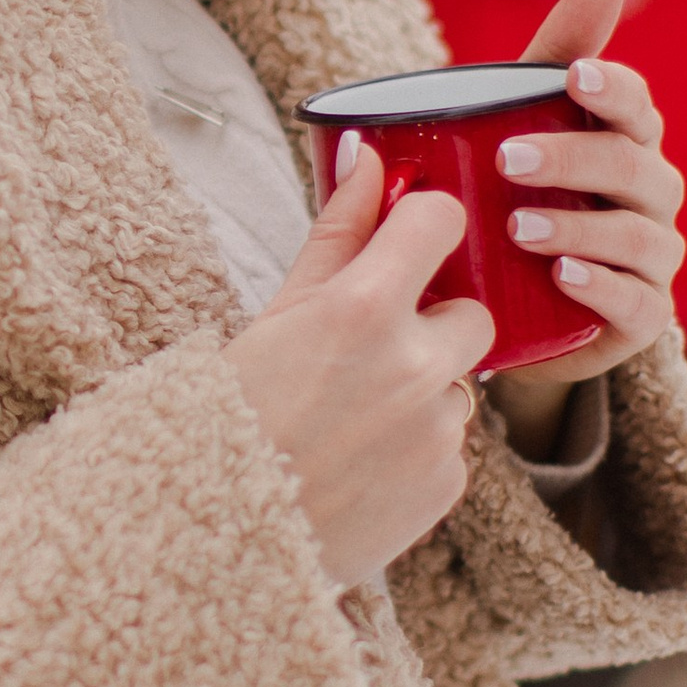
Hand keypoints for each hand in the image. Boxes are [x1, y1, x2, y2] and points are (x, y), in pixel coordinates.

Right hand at [225, 139, 496, 588]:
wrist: (214, 532)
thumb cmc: (232, 412)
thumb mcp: (276, 312)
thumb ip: (337, 233)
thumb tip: (367, 154)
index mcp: (362, 308)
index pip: (441, 221)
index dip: (426, 228)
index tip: (409, 243)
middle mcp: (413, 366)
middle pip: (472, 312)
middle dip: (432, 325)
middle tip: (367, 353)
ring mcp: (435, 431)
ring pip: (460, 385)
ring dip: (421, 393)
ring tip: (350, 421)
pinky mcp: (446, 485)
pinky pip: (451, 445)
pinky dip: (416, 449)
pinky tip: (360, 464)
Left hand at [484, 0, 686, 458]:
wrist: (503, 307)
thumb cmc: (514, 195)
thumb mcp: (511, 123)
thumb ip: (550, 51)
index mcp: (625, 138)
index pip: (635, 102)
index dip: (613, 86)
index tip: (574, 75)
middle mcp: (650, 191)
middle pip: (633, 163)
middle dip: (574, 156)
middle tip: (507, 158)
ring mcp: (652, 255)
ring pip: (637, 233)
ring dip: (579, 225)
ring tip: (517, 226)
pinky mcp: (640, 315)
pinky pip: (637, 299)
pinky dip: (602, 285)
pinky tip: (563, 275)